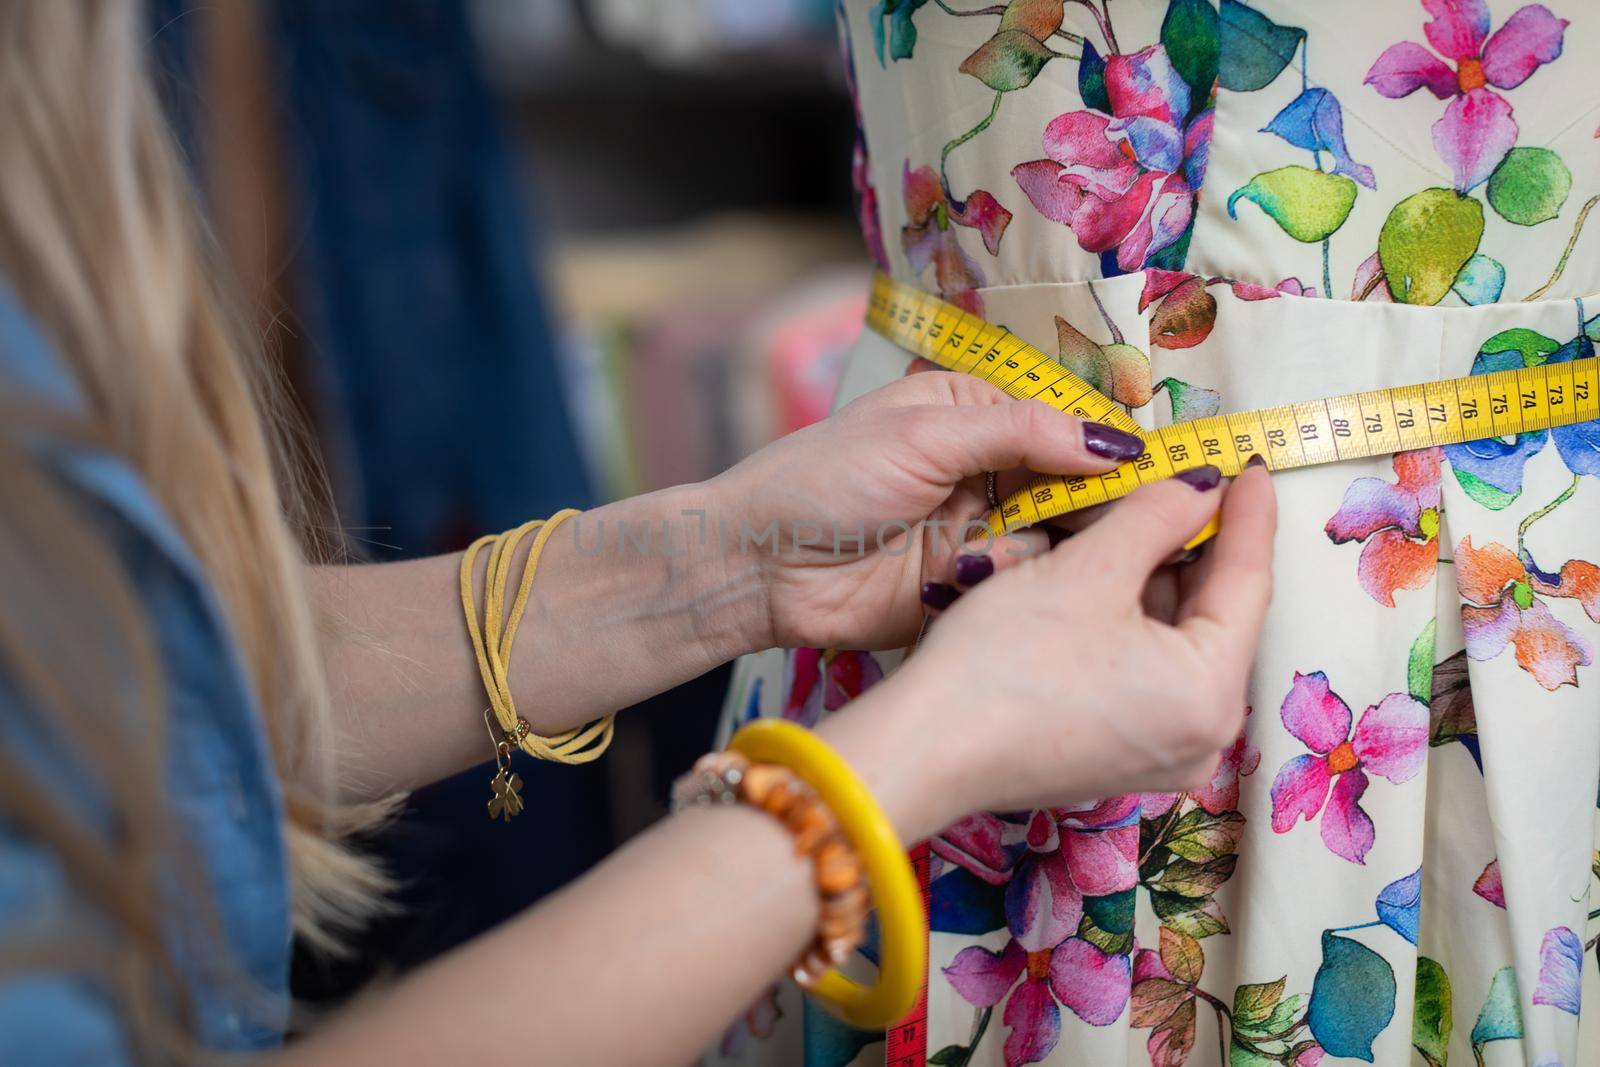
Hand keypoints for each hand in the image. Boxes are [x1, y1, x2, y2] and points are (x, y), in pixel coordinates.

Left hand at [708, 371, 1147, 650]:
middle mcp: (987, 473)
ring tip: (1078, 557)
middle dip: (1105, 506)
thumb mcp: (926, 436)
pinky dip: (1026, 588)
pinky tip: (1021, 587)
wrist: (756, 567)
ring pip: (1059, 543)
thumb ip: (1024, 433)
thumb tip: (1121, 443)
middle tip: (1157, 527)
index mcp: (977, 414)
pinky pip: (1023, 588)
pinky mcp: (968, 591)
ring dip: (1064, 550)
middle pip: (1076, 489)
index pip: (1069, 426)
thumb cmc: (825, 479)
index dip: (1118, 450)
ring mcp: (980, 535)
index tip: (1175, 474)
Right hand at [816, 463, 1276, 841]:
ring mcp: (1162, 757)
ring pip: (1179, 646)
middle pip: (1216, 619)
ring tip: (1140, 522)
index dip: (1249, 514)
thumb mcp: (1088, 569)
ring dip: (1159, 583)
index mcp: (1212, 695)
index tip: (1251, 462)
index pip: (1251, 584)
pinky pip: (1150, 676)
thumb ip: (1157, 517)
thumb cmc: (1003, 663)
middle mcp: (1204, 739)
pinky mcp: (1120, 760)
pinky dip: (1135, 625)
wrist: (923, 749)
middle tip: (1190, 484)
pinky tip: (1108, 581)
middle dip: (1199, 547)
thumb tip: (1201, 487)